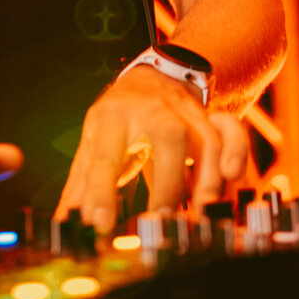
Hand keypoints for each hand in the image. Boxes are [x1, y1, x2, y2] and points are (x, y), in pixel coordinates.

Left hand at [56, 66, 248, 234]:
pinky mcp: (209, 117)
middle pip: (167, 137)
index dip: (101, 192)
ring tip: (199, 211)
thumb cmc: (120, 115)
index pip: (106, 156)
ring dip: (206, 177)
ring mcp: (186, 112)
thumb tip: (63, 225)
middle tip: (160, 221)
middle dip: (167, 183)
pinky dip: (236, 153)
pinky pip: (231, 130)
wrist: (156, 74)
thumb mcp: (94, 140)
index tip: (99, 224)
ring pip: (205, 138)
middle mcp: (152, 111)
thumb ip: (82, 184)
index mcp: (113, 116)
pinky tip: (229, 179)